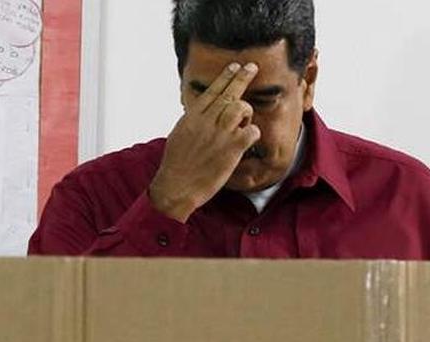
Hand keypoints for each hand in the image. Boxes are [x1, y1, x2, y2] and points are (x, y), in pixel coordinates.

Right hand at [149, 62, 261, 221]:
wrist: (176, 186)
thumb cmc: (175, 165)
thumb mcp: (179, 135)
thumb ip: (192, 122)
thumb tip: (199, 113)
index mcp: (192, 117)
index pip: (212, 90)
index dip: (225, 77)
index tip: (234, 66)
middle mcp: (207, 121)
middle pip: (229, 93)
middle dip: (242, 78)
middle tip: (252, 67)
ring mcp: (220, 134)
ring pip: (241, 108)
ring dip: (246, 112)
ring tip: (243, 121)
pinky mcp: (231, 149)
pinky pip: (251, 131)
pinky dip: (253, 133)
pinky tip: (248, 138)